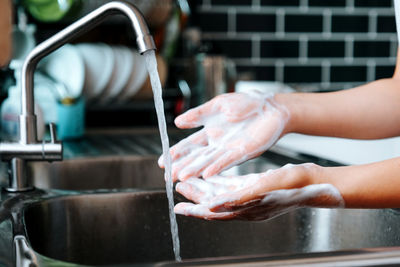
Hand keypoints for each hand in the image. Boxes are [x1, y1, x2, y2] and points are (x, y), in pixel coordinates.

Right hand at [159, 91, 289, 180]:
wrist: (271, 107)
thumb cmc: (246, 103)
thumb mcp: (218, 105)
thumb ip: (198, 114)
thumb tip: (176, 122)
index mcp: (210, 131)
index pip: (189, 144)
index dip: (175, 153)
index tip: (162, 162)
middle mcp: (217, 143)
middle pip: (196, 157)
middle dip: (180, 166)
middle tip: (167, 177)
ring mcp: (229, 149)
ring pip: (208, 161)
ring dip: (195, 169)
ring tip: (180, 178)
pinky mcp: (243, 152)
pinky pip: (227, 161)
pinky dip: (216, 167)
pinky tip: (206, 174)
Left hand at [174, 163, 344, 220]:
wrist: (313, 183)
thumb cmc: (293, 184)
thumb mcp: (264, 188)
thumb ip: (237, 197)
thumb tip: (212, 205)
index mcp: (247, 210)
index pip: (214, 213)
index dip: (195, 210)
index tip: (178, 207)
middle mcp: (247, 208)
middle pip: (215, 206)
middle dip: (196, 198)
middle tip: (179, 189)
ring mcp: (251, 201)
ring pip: (222, 197)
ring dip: (205, 191)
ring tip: (190, 183)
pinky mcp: (256, 191)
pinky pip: (234, 190)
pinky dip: (221, 185)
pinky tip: (214, 179)